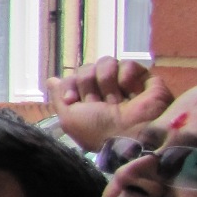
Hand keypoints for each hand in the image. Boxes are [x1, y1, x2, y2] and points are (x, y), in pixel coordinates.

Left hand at [46, 57, 173, 152]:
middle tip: (99, 102)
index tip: (72, 99)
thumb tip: (52, 80)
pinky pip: (128, 64)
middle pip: (87, 68)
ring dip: (107, 81)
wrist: (132, 134)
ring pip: (106, 63)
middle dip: (89, 84)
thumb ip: (59, 98)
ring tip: (117, 99)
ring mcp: (124, 84)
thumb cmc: (98, 130)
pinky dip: (127, 77)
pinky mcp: (144, 79)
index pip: (72, 78)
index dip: (70, 85)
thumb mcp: (70, 119)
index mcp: (87, 101)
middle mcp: (104, 91)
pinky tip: (131, 92)